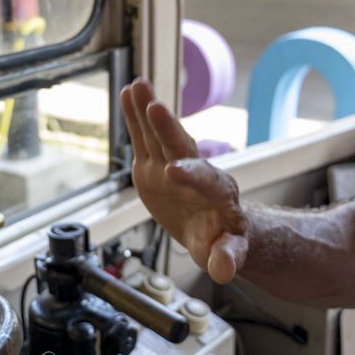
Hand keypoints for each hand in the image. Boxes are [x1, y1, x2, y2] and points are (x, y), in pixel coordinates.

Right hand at [120, 78, 248, 282]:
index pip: (205, 181)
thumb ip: (226, 258)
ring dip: (148, 111)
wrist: (215, 228)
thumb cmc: (223, 241)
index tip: (174, 171)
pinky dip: (136, 118)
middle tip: (154, 107)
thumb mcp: (228, 254)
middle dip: (168, 129)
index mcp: (216, 194)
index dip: (191, 175)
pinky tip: (127, 93)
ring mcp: (173, 166)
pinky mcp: (154, 166)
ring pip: (161, 137)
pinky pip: (145, 139)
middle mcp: (195, 173)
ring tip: (137, 85)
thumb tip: (223, 268)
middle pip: (182, 148)